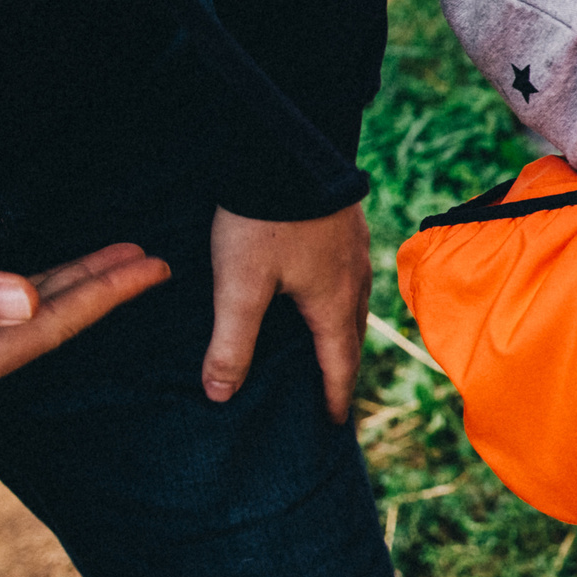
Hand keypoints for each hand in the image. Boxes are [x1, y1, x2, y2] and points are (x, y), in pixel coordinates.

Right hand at [0, 246, 171, 434]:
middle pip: (35, 333)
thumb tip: (28, 299)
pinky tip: (25, 292)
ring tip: (106, 263)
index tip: (152, 267)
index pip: (43, 331)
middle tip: (148, 259)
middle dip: (94, 291)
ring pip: (4, 334)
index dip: (101, 293)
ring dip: (55, 294)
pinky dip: (7, 308)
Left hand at [206, 204, 369, 422]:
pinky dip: (341, 301)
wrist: (288, 151)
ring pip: (355, 306)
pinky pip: (351, 278)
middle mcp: (353, 282)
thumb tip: (221, 395)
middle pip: (353, 339)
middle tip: (334, 395)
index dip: (333, 397)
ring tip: (330, 349)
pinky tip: (326, 291)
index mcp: (332, 303)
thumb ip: (231, 342)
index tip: (332, 425)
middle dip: (343, 370)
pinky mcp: (348, 228)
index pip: (338, 364)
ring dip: (344, 334)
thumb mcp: (240, 286)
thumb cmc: (264, 221)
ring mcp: (356, 252)